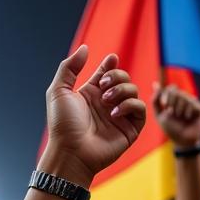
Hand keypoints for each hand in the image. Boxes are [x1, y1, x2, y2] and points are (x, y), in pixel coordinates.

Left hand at [40, 47, 145, 185]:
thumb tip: (85, 48)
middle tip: (102, 86)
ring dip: (122, 90)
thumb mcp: (58, 92)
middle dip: (116, 76)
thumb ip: (69, 68)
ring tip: (106, 101)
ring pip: (133, 90)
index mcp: (91, 94)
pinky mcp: (130, 129)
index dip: (111, 65)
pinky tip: (114, 112)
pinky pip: (140, 109)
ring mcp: (119, 116)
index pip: (107, 73)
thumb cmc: (62, 125)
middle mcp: (106, 104)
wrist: (70, 151)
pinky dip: (130, 105)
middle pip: (123, 78)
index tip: (110, 60)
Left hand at [153, 83, 199, 147]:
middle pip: (176, 90)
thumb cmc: (170, 128)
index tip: (164, 105)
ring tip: (180, 118)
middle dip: (171, 101)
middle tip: (171, 112)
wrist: (182, 140)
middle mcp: (184, 99)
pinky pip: (192, 104)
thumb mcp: (160, 115)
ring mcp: (193, 102)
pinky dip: (187, 112)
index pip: (171, 88)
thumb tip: (155, 84)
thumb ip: (156, 101)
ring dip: (178, 109)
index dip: (166, 95)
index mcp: (174, 99)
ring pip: (184, 97)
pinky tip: (188, 119)